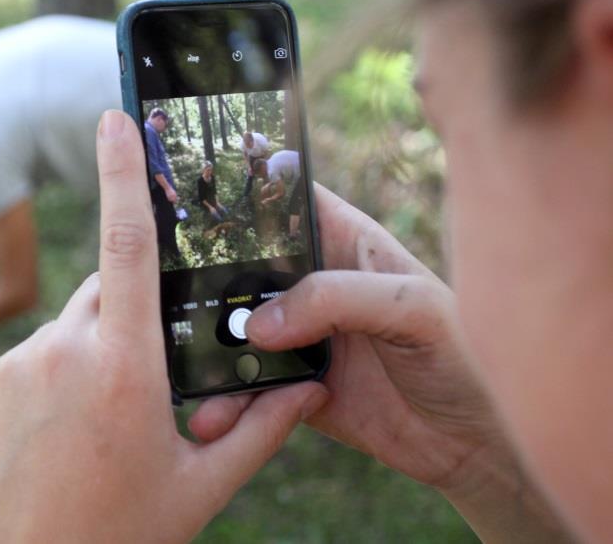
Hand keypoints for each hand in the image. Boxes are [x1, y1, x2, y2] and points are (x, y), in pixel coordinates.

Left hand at [0, 111, 328, 542]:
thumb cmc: (118, 537)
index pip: (127, 246)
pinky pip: (25, 357)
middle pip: (104, 293)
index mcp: (126, 369)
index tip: (115, 118)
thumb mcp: (200, 488)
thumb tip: (307, 383)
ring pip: (65, 328)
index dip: (123, 174)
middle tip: (143, 380)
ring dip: (88, 353)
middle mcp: (61, 352)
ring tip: (95, 425)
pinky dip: (46, 377)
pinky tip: (54, 434)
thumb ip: (261, 428)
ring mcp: (9, 366)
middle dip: (129, 314)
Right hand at [190, 186, 566, 540]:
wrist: (473, 442)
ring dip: (208, 350)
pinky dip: (226, 401)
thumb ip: (337, 299)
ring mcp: (301, 336)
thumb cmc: (464, 357)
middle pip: (244, 268)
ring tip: (180, 370)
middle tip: (161, 292)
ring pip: (236, 331)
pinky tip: (212, 414)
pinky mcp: (293, 386)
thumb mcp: (412, 309)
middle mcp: (315, 286)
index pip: (285, 202)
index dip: (242, 194)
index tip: (193, 202)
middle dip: (204, 279)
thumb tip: (260, 323)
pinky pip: (248, 388)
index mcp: (347, 244)